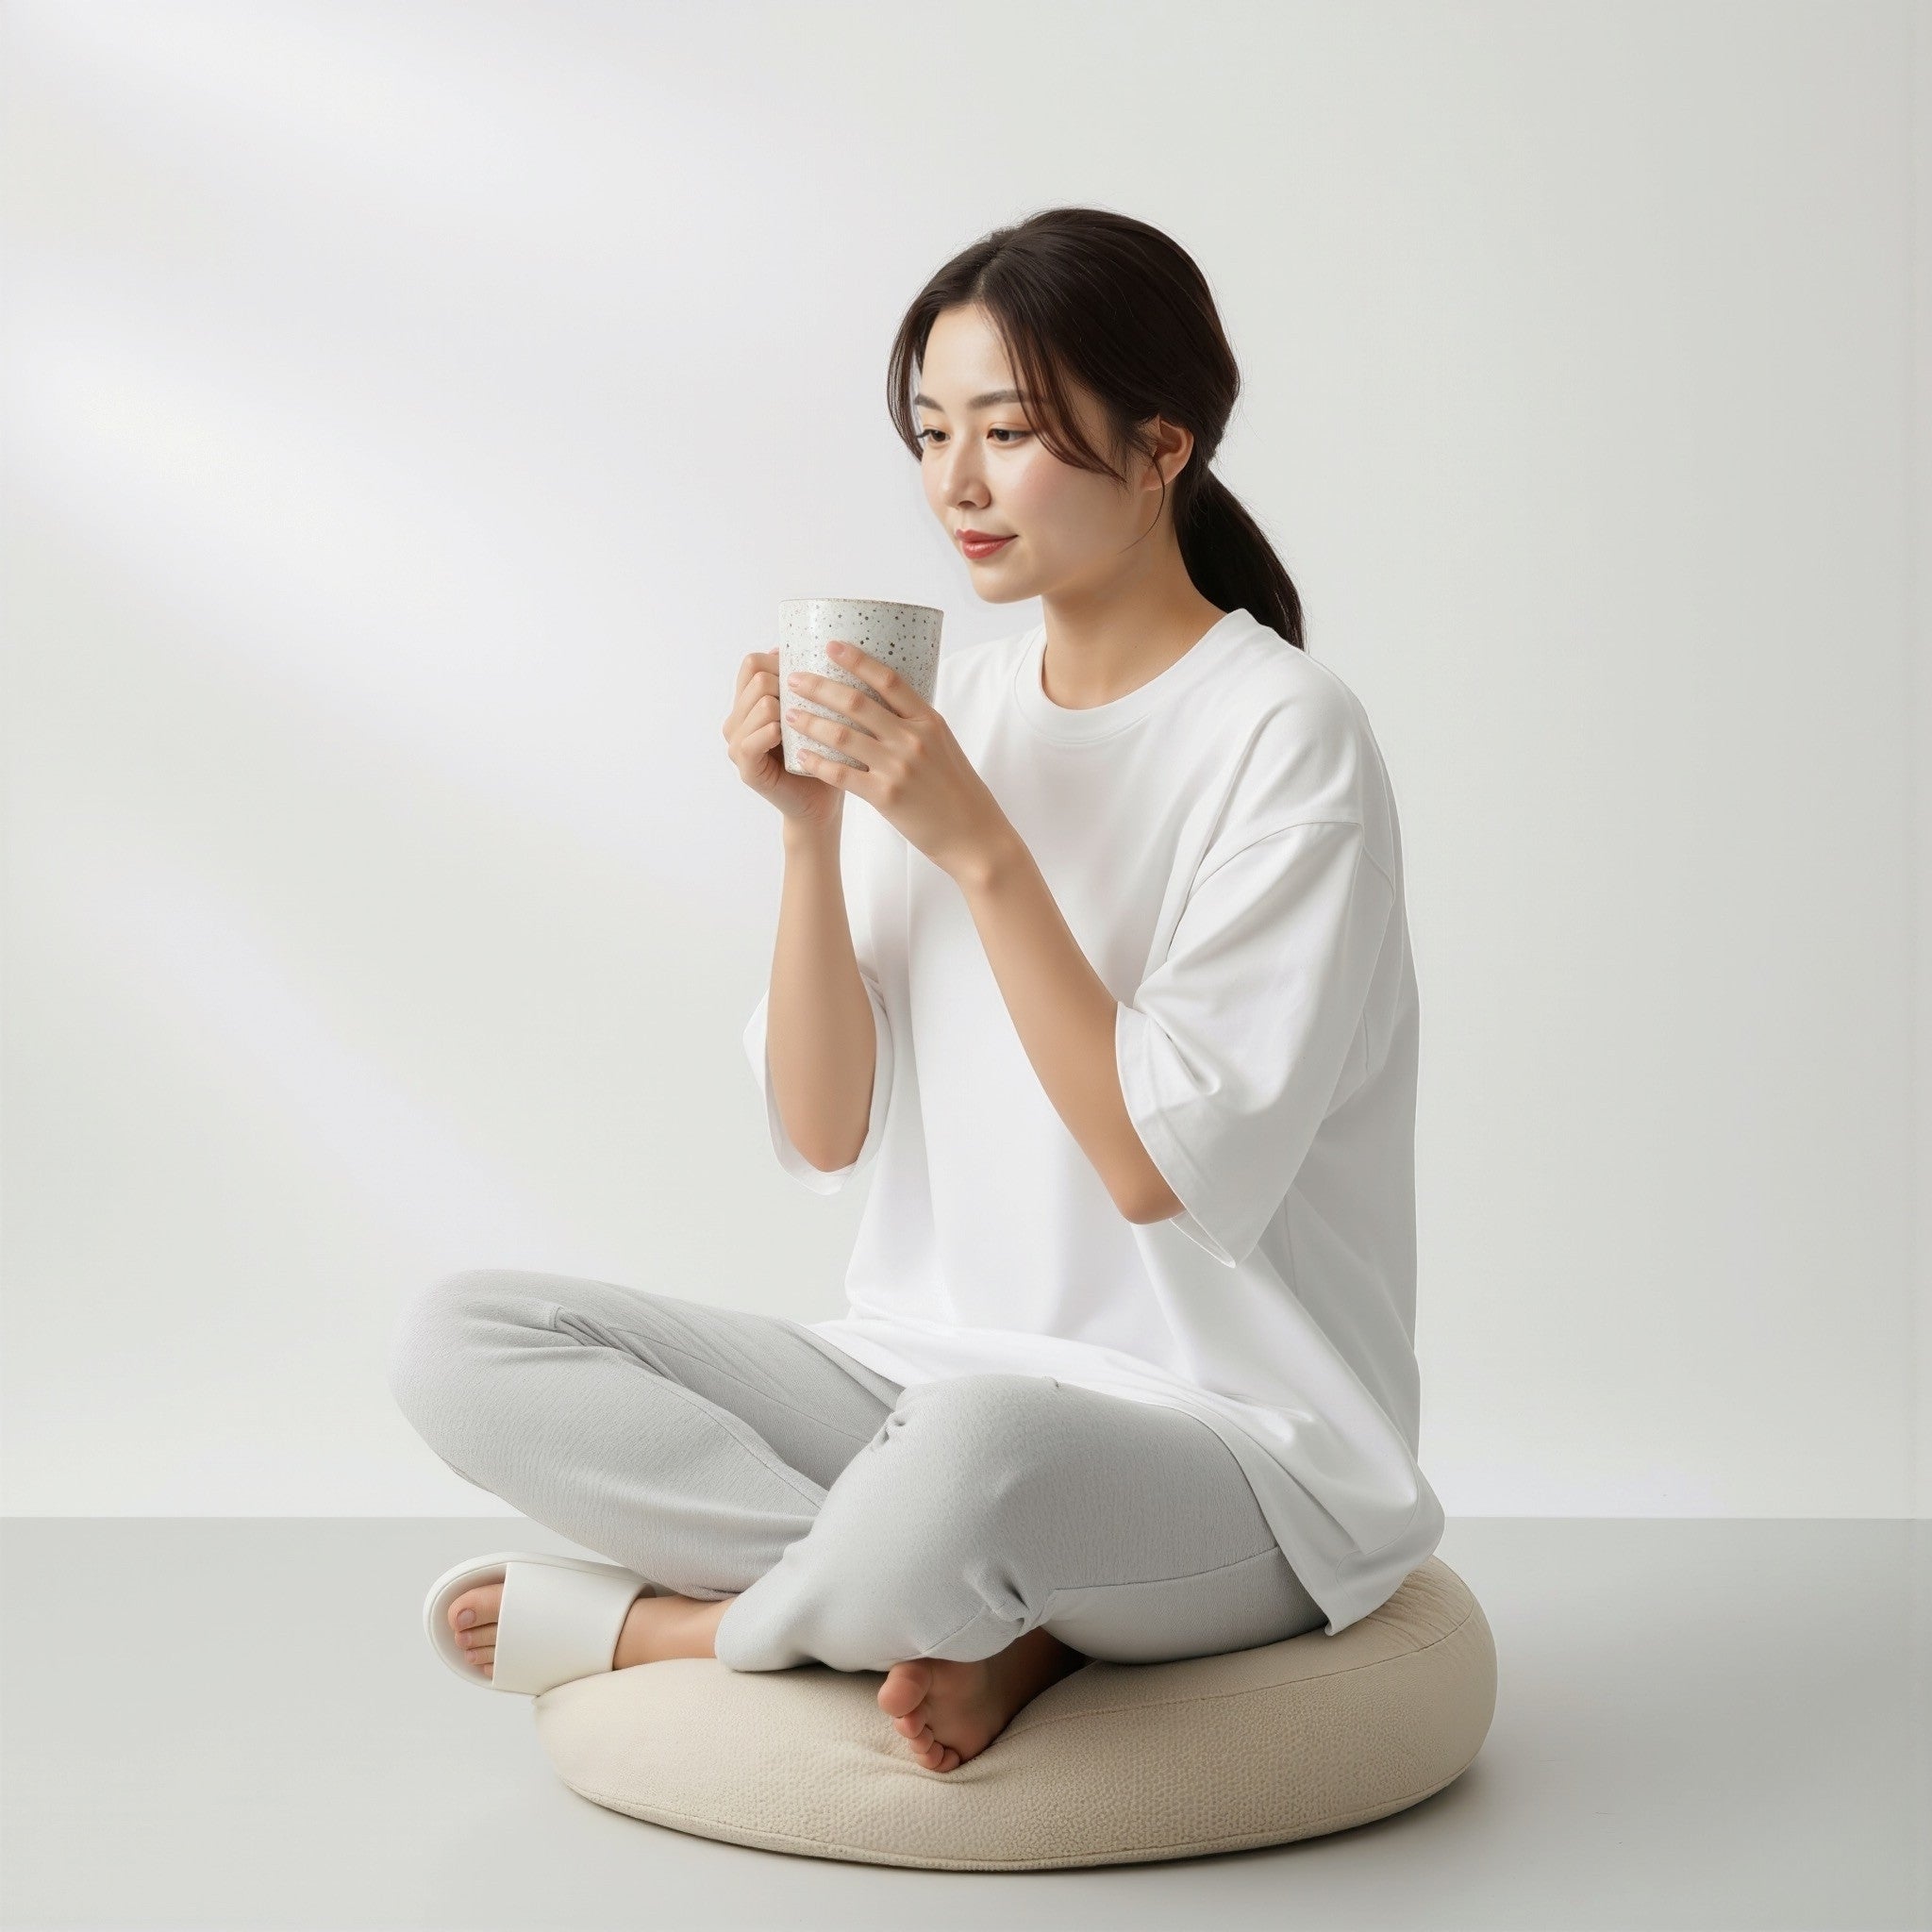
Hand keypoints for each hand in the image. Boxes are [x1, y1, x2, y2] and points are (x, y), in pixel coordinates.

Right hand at [722, 650, 843, 831]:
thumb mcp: (818, 712)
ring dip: (785, 707)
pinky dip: (770, 733)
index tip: (806, 676)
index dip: (779, 662)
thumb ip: (811, 684)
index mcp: (750, 702)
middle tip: (810, 704)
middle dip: (786, 684)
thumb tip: (829, 643)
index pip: (752, 663)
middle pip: (756, 676)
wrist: (822, 802)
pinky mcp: (745, 767)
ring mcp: (738, 744)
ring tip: (804, 723)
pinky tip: (784, 735)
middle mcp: (737, 720)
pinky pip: (750, 740)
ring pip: (759, 703)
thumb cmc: (824, 754)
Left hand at [782, 639, 1013, 881]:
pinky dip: (817, 762)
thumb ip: (915, 724)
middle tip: (794, 679)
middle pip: (857, 702)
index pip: (889, 680)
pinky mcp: (885, 796)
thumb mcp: (943, 746)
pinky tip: (801, 755)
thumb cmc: (957, 790)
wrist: (974, 835)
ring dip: (811, 722)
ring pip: (842, 735)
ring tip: (790, 714)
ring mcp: (899, 767)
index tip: (832, 646)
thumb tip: (883, 703)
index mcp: (928, 721)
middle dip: (820, 687)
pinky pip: (841, 773)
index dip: (857, 660)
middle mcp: (913, 739)